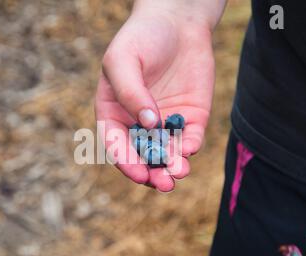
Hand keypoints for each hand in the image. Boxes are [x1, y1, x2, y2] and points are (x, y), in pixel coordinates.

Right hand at [95, 0, 224, 191]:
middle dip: (152, 173)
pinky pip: (190, 138)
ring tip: (179, 172)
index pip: (117, 145)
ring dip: (173, 166)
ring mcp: (166, 122)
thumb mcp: (123, 59)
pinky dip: (190, 146)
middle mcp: (139, 123)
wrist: (178, 21)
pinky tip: (190, 148)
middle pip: (143, 156)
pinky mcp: (190, 117)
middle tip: (163, 184)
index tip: (139, 173)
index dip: (126, 162)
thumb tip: (147, 124)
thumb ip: (130, 92)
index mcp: (115, 113)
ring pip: (168, 153)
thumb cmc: (141, 37)